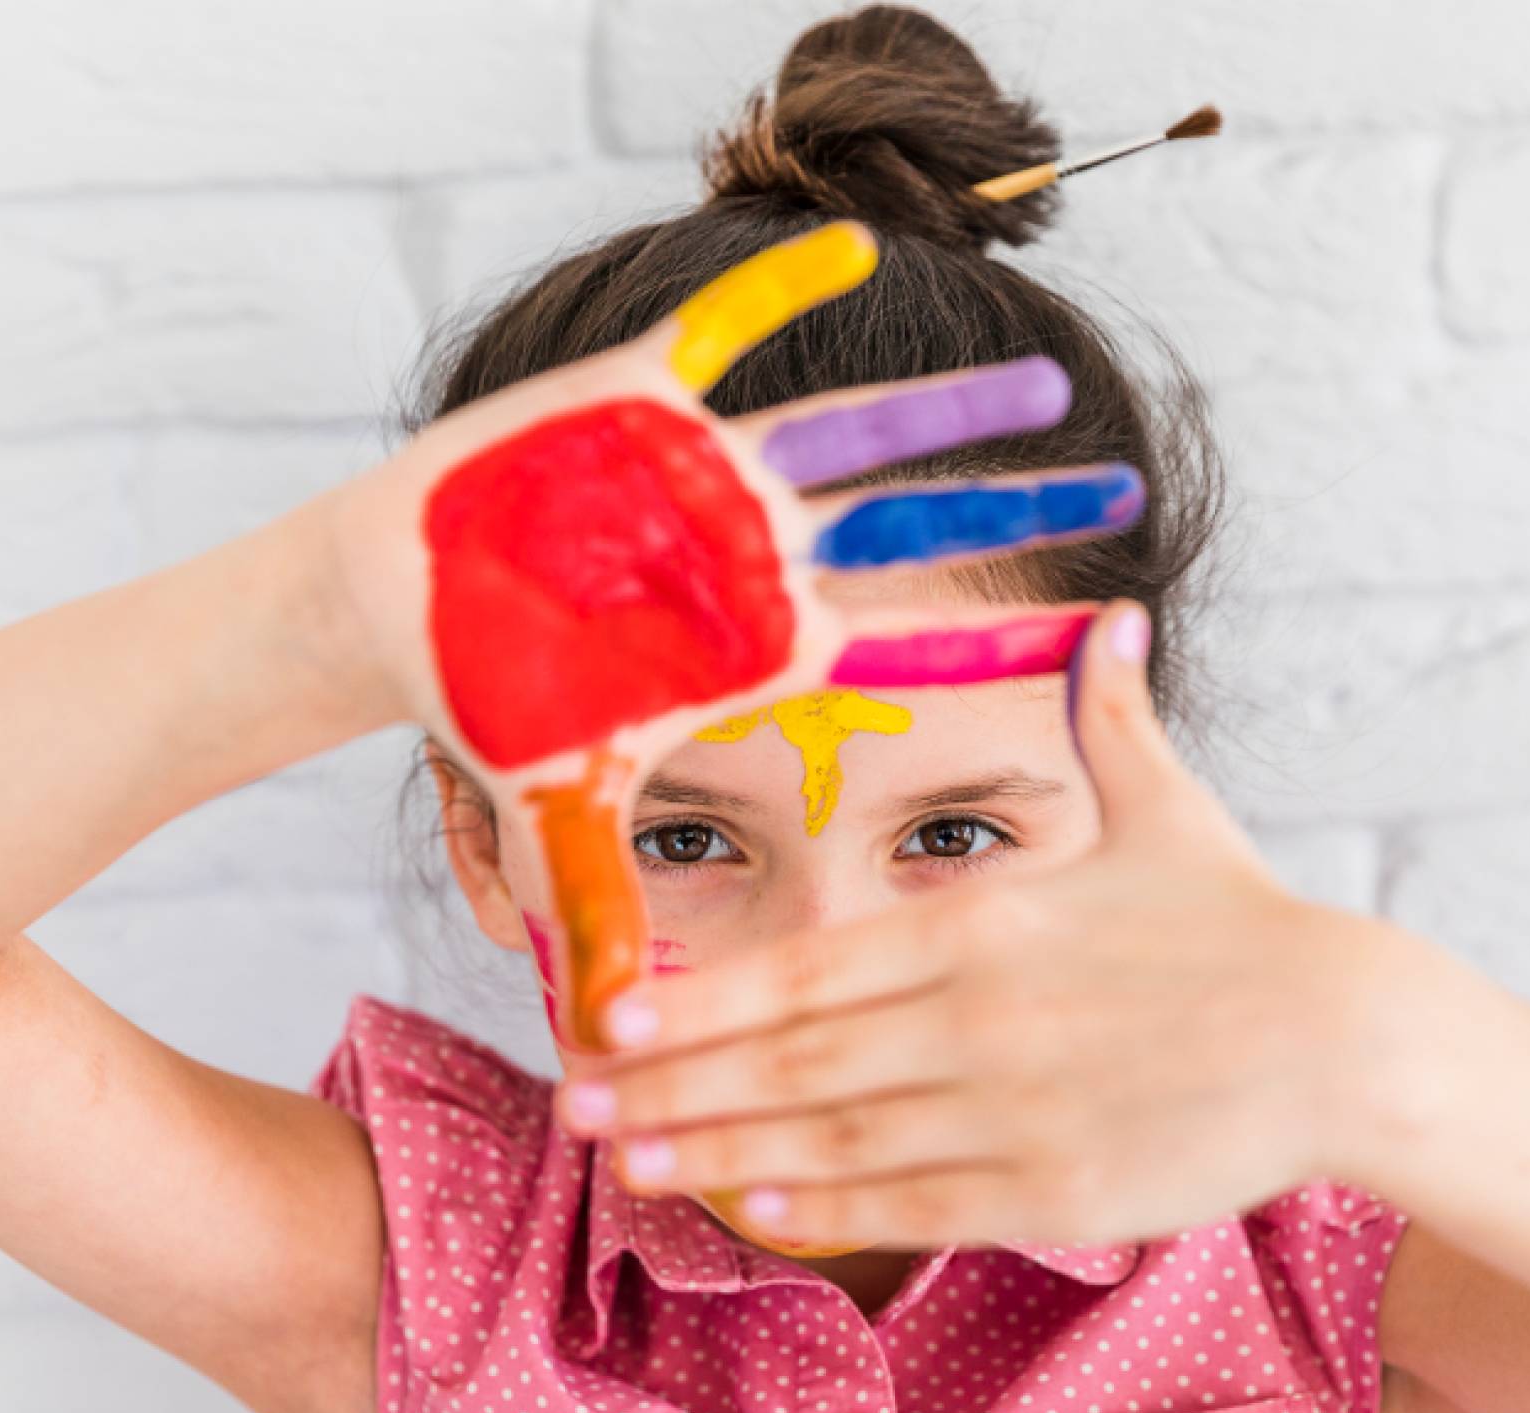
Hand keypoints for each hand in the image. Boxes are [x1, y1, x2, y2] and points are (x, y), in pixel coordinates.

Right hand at [328, 221, 1144, 1047]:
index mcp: (753, 647)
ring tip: (1042, 384)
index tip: (1102, 632)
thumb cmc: (488, 698)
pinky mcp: (636, 402)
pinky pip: (722, 338)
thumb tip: (608, 1046)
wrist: (403, 600)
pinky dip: (777, 296)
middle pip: (906, 533)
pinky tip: (853, 248)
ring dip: (939, 407)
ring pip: (844, 432)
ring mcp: (707, 476)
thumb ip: (594, 911)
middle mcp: (751, 556)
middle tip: (1126, 488)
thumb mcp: (552, 811)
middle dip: (1012, 509)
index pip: (896, 652)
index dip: (995, 646)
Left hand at [556, 599, 1416, 1250]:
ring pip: (833, 1137)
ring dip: (719, 1150)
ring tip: (630, 1164)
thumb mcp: (1166, 809)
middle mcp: (973, 1017)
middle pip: (792, 1056)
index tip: (611, 1018)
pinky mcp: (1053, 1189)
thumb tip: (1115, 619)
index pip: (807, 967)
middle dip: (674, 1083)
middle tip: (574, 1104)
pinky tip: (754, 1206)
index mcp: (980, 925)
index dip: (699, 999)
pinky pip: (914, 1203)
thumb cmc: (1238, 919)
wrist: (1346, 1032)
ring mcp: (1008, 1109)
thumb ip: (1111, 721)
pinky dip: (827, 1206)